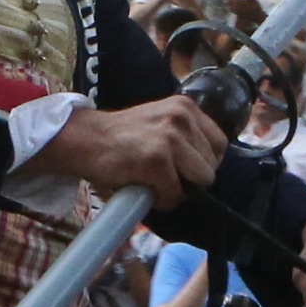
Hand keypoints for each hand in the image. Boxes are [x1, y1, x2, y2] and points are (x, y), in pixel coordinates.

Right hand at [30, 96, 225, 202]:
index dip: (204, 163)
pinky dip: (162, 199)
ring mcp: (171, 138)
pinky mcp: (158, 160)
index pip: (220, 144)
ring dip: (179, 190)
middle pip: (212, 166)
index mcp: (186, 106)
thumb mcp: (160, 122)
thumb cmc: (121, 139)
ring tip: (154, 182)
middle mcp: (182, 117)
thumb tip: (210, 168)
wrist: (85, 140)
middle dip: (191, 178)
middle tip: (164, 177)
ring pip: (200, 181)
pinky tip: (143, 188)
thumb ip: (185, 136)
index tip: (185, 169)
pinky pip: (175, 194)